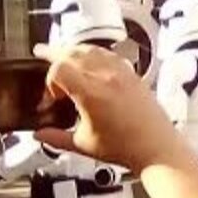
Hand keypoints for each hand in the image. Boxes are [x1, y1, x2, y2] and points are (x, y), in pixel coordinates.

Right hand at [33, 43, 187, 173]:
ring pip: (93, 49)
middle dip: (55, 53)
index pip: (59, 69)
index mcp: (90, 93)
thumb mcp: (83, 144)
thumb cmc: (126, 148)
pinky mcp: (133, 75)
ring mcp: (122, 73)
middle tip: (43, 53)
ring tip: (65, 53)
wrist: (156, 148)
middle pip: (73, 52)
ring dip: (75, 50)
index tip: (54, 96)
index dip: (50, 81)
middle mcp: (106, 77)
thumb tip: (40, 135)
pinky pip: (111, 54)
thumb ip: (56, 138)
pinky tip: (94, 59)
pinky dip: (97, 53)